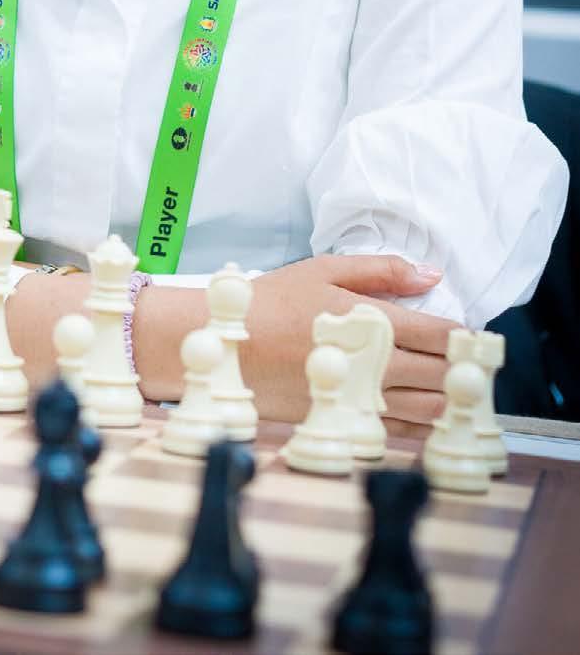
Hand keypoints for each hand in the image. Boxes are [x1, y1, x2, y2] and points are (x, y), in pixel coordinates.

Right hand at [243, 254, 458, 431]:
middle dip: (464, 367)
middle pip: (443, 372)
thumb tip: (432, 273)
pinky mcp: (350, 421)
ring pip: (431, 407)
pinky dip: (426, 424)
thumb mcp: (323, 271)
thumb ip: (382, 270)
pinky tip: (430, 413)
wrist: (230, 348)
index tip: (472, 336)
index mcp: (373, 321)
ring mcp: (364, 398)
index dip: (464, 336)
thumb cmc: (273, 302)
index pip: (440, 334)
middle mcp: (375, 364)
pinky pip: (403, 431)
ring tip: (456, 387)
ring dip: (452, 397)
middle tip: (471, 362)